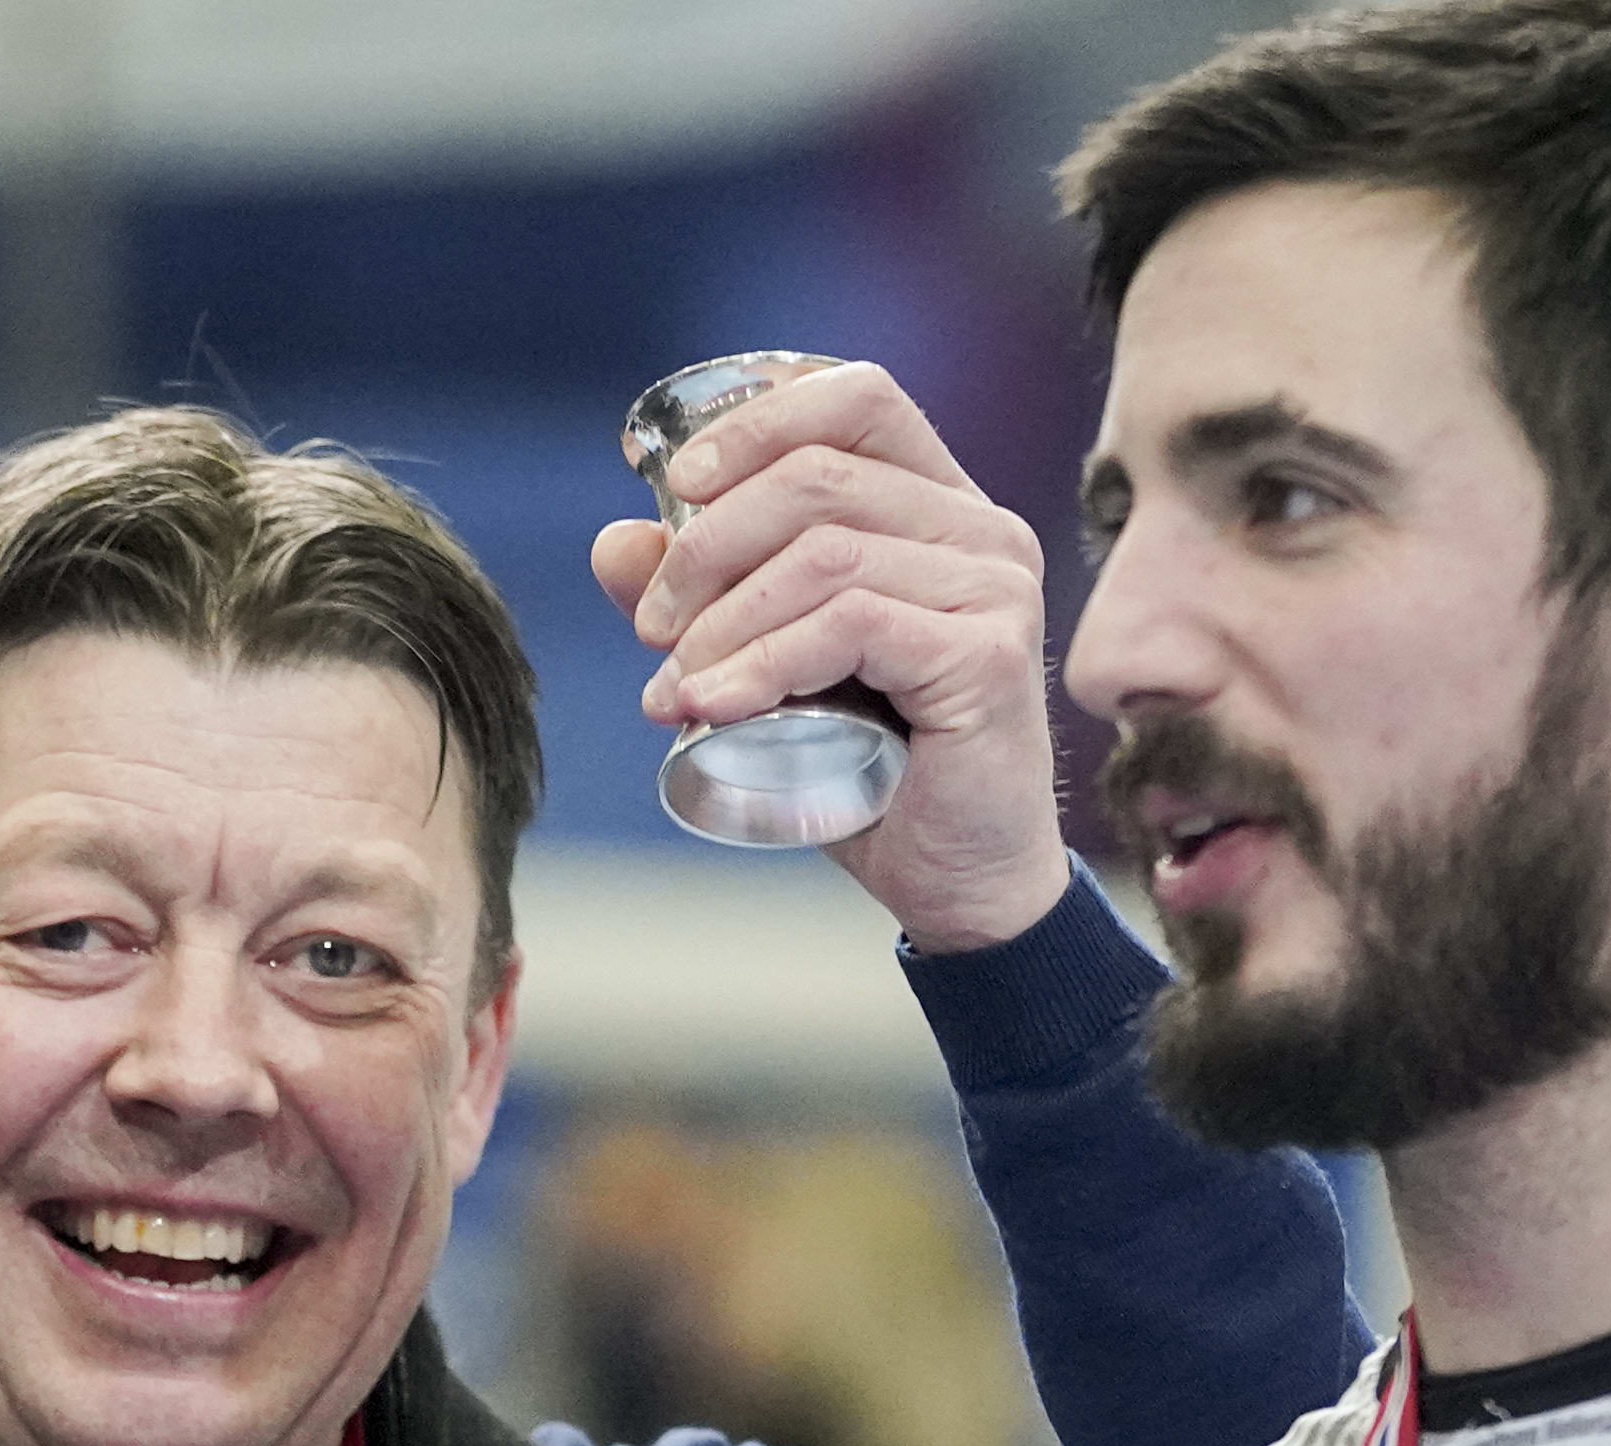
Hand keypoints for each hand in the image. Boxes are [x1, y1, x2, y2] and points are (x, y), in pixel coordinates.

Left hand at [590, 357, 1075, 952]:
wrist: (959, 882)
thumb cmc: (874, 772)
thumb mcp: (770, 670)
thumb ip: (705, 600)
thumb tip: (615, 541)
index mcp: (940, 507)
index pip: (857, 398)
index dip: (755, 421)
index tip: (671, 482)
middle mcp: (982, 531)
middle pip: (818, 473)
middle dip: (707, 544)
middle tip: (651, 625)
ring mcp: (996, 588)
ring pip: (825, 553)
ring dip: (723, 620)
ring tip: (675, 689)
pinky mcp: (989, 655)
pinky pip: (850, 624)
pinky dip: (762, 663)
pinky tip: (713, 709)